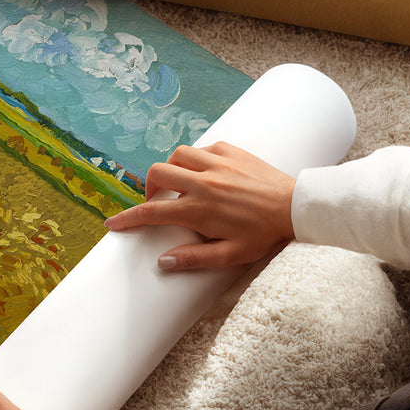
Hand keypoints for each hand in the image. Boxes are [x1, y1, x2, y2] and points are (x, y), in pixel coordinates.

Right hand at [104, 142, 295, 270]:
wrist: (296, 207)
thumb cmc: (264, 234)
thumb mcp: (230, 255)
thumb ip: (194, 258)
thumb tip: (162, 261)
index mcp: (198, 209)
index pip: (151, 212)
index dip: (127, 218)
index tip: (113, 223)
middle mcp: (203, 182)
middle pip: (157, 174)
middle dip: (148, 187)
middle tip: (157, 201)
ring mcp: (217, 163)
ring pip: (177, 155)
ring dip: (171, 168)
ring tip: (179, 183)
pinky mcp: (231, 151)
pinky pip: (202, 148)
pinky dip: (196, 158)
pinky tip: (204, 171)